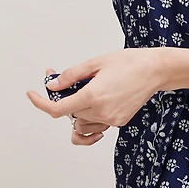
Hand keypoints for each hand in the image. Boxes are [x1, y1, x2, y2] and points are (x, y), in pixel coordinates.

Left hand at [26, 49, 166, 144]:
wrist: (155, 71)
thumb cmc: (129, 63)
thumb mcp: (95, 63)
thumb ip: (70, 76)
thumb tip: (52, 86)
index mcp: (92, 96)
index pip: (57, 109)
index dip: (40, 103)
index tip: (32, 95)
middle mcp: (101, 112)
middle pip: (69, 113)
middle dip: (64, 98)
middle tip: (66, 81)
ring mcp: (111, 119)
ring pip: (81, 122)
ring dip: (77, 110)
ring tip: (87, 90)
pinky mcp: (119, 122)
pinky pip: (97, 124)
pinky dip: (91, 116)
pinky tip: (95, 104)